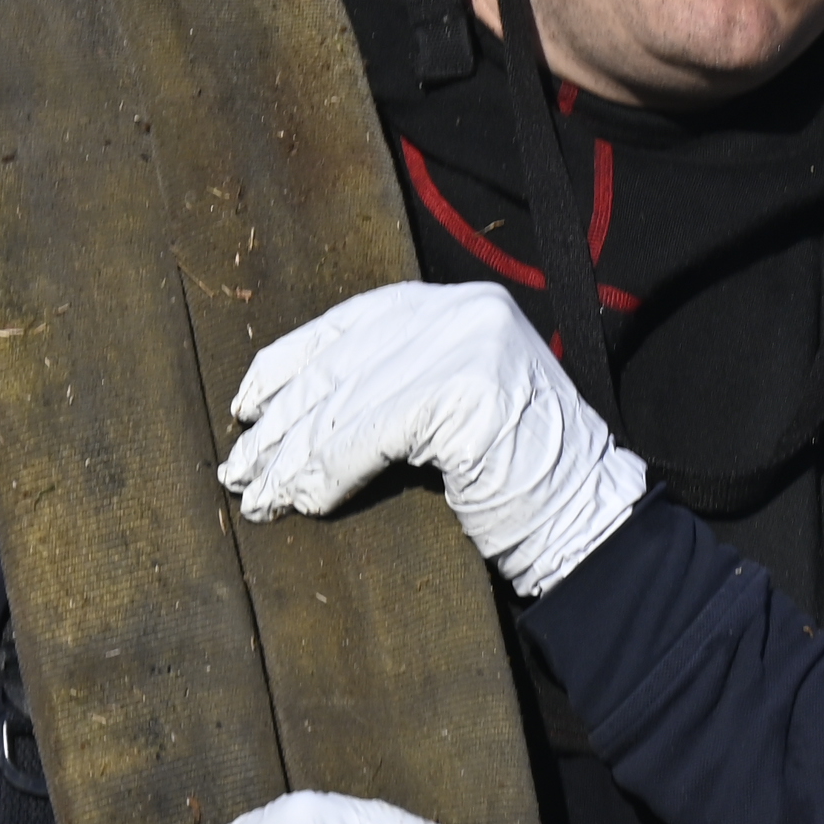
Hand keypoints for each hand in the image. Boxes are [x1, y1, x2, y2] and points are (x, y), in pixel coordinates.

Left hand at [217, 282, 646, 596]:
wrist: (586, 519)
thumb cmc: (518, 481)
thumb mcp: (453, 409)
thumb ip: (397, 383)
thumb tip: (293, 409)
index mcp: (461, 304)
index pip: (351, 323)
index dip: (288, 365)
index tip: (245, 406)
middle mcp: (465, 310)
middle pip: (342, 366)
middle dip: (280, 424)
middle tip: (237, 469)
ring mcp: (470, 345)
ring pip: (348, 404)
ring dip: (290, 458)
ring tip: (256, 495)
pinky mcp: (465, 390)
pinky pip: (369, 436)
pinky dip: (327, 473)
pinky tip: (303, 502)